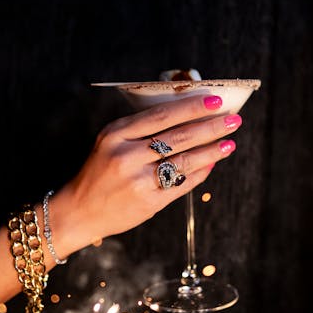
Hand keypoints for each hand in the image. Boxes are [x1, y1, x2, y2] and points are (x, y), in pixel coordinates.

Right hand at [51, 94, 242, 254]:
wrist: (79, 211)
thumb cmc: (99, 172)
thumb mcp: (110, 142)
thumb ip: (141, 130)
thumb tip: (187, 117)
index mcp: (116, 134)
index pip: (161, 116)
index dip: (191, 108)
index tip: (215, 101)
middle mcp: (126, 155)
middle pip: (177, 137)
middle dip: (210, 127)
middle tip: (232, 120)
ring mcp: (137, 181)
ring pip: (184, 161)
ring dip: (211, 151)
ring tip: (229, 143)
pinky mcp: (148, 202)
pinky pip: (181, 184)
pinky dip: (199, 173)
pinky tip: (212, 164)